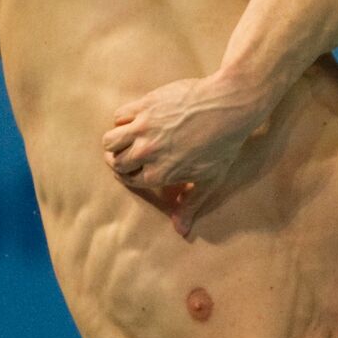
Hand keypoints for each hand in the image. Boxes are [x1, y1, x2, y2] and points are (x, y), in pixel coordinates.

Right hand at [101, 73, 267, 235]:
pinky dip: (122, 120)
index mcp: (158, 174)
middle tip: (124, 156)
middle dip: (118, 161)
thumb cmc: (223, 145)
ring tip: (122, 140)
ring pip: (110, 141)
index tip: (131, 171)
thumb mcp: (210, 180)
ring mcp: (143, 129)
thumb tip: (180, 231)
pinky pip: (119, 116)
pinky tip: (134, 121)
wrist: (227, 107)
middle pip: (116, 162)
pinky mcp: (144, 106)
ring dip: (114, 143)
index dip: (129, 176)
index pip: (129, 180)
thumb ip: (191, 204)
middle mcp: (146, 153)